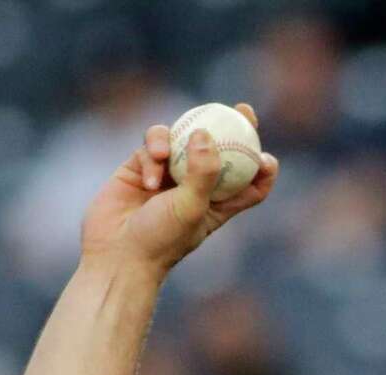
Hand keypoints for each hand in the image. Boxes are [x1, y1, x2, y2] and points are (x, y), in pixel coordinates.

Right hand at [79, 102, 277, 278]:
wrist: (117, 252)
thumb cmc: (161, 239)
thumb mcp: (191, 208)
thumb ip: (203, 172)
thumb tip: (205, 133)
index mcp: (217, 205)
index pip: (247, 184)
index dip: (260, 168)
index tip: (267, 156)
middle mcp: (195, 186)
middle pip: (220, 150)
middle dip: (232, 129)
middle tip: (243, 110)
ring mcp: (169, 174)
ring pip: (182, 139)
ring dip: (174, 140)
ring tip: (163, 155)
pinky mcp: (142, 165)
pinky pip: (153, 145)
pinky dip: (152, 154)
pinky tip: (147, 178)